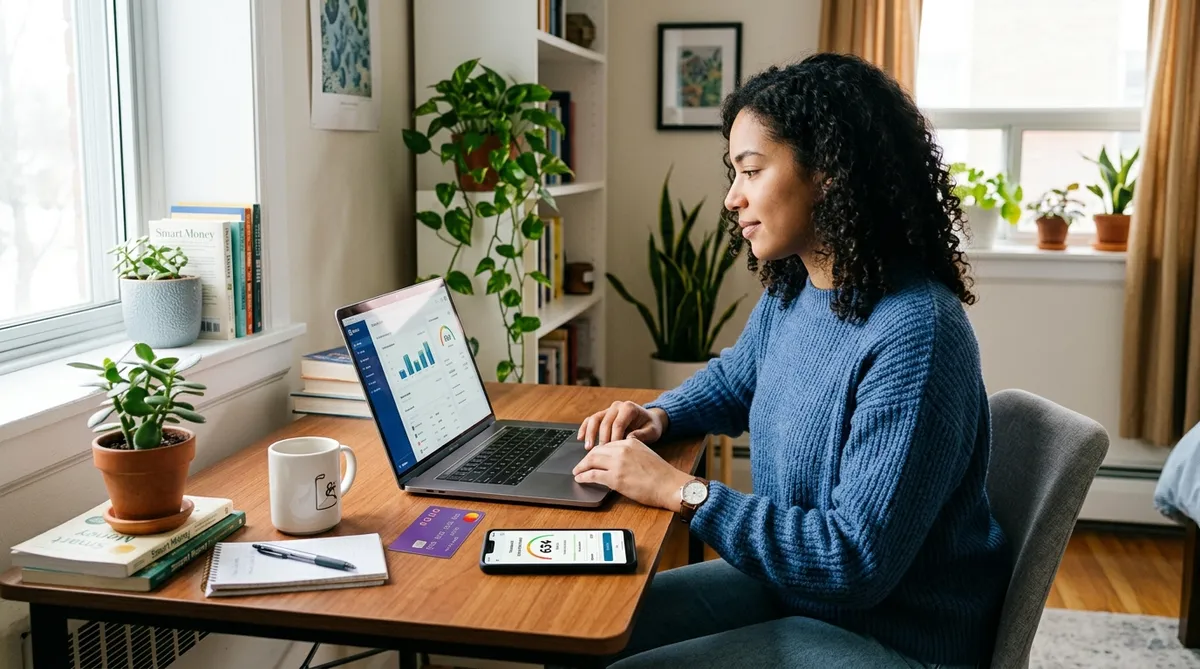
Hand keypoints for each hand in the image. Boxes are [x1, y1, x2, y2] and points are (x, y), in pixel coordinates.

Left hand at [572, 438, 692, 510]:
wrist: (670, 485)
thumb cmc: (661, 475)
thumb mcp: (645, 454)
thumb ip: (630, 454)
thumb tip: (616, 462)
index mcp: (630, 442)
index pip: (607, 444)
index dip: (597, 452)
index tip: (592, 457)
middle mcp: (622, 449)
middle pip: (596, 451)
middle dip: (586, 459)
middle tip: (580, 465)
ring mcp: (618, 463)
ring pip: (591, 461)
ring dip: (581, 466)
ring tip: (577, 471)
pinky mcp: (615, 478)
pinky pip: (593, 475)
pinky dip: (584, 476)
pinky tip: (580, 478)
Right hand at [577, 401, 668, 449]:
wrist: (650, 420)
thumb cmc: (651, 426)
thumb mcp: (652, 431)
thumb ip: (643, 434)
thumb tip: (630, 438)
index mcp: (629, 408)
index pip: (618, 424)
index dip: (614, 438)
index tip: (612, 451)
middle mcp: (617, 406)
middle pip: (604, 422)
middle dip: (601, 438)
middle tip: (600, 453)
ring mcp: (609, 410)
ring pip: (595, 419)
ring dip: (590, 433)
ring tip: (588, 447)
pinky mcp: (603, 415)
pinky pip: (591, 420)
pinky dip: (585, 428)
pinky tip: (580, 438)